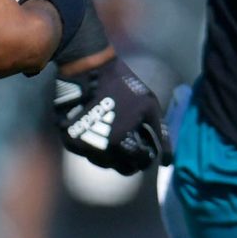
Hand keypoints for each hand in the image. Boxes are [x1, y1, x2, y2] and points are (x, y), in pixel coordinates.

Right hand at [51, 56, 168, 174]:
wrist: (87, 69)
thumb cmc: (122, 85)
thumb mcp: (149, 105)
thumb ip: (160, 133)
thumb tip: (167, 161)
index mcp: (120, 142)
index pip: (139, 164)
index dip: (145, 156)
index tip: (145, 147)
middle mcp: (98, 149)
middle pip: (120, 168)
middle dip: (129, 159)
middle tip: (131, 144)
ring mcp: (82, 146)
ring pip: (102, 163)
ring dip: (111, 154)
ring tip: (114, 133)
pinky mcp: (69, 140)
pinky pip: (86, 153)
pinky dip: (94, 146)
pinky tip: (99, 129)